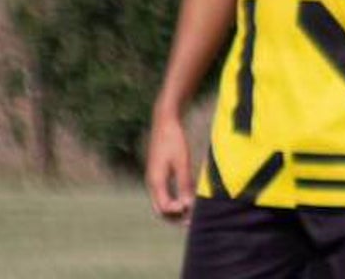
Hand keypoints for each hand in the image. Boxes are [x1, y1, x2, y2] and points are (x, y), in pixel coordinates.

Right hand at [145, 108, 195, 223]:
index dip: (178, 214)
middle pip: (160, 210)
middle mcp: (152, 182)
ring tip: (191, 214)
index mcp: (156, 181)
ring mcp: (154, 178)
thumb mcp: (182, 162)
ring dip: (175, 210)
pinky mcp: (158, 173)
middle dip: (175, 218)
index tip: (192, 211)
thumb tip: (188, 205)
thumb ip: (184, 184)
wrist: (165, 121)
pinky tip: (186, 198)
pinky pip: (164, 193)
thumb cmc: (174, 140)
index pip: (164, 208)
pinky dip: (173, 200)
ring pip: (161, 202)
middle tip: (192, 222)